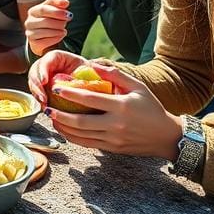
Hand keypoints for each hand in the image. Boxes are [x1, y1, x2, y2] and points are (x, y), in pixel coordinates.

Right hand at [25, 0, 70, 55]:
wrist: (45, 36)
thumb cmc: (51, 20)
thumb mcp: (54, 9)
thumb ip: (59, 3)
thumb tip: (65, 2)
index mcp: (33, 11)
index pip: (44, 9)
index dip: (57, 12)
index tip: (68, 14)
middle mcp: (29, 22)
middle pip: (46, 21)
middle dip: (59, 22)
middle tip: (66, 23)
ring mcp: (30, 33)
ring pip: (46, 32)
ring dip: (59, 31)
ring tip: (64, 30)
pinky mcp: (33, 43)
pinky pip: (46, 41)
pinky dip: (56, 39)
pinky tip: (60, 36)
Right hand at [27, 50, 87, 106]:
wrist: (81, 75)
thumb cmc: (83, 69)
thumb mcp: (85, 67)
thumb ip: (87, 70)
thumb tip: (89, 76)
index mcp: (55, 56)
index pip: (45, 62)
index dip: (43, 72)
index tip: (44, 81)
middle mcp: (44, 65)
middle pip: (35, 74)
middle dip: (37, 87)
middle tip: (43, 97)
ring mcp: (41, 75)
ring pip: (33, 83)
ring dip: (37, 94)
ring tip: (44, 104)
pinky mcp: (41, 86)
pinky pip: (36, 92)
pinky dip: (39, 99)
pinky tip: (45, 106)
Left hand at [44, 62, 182, 159]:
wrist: (166, 136)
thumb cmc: (151, 108)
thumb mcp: (138, 87)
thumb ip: (115, 74)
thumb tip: (93, 65)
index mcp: (121, 106)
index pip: (90, 100)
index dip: (70, 94)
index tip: (56, 88)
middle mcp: (115, 124)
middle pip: (80, 122)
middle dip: (60, 115)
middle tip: (47, 107)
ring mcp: (113, 139)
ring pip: (81, 136)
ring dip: (63, 128)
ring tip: (52, 118)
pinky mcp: (112, 149)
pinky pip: (87, 144)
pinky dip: (73, 138)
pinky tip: (65, 130)